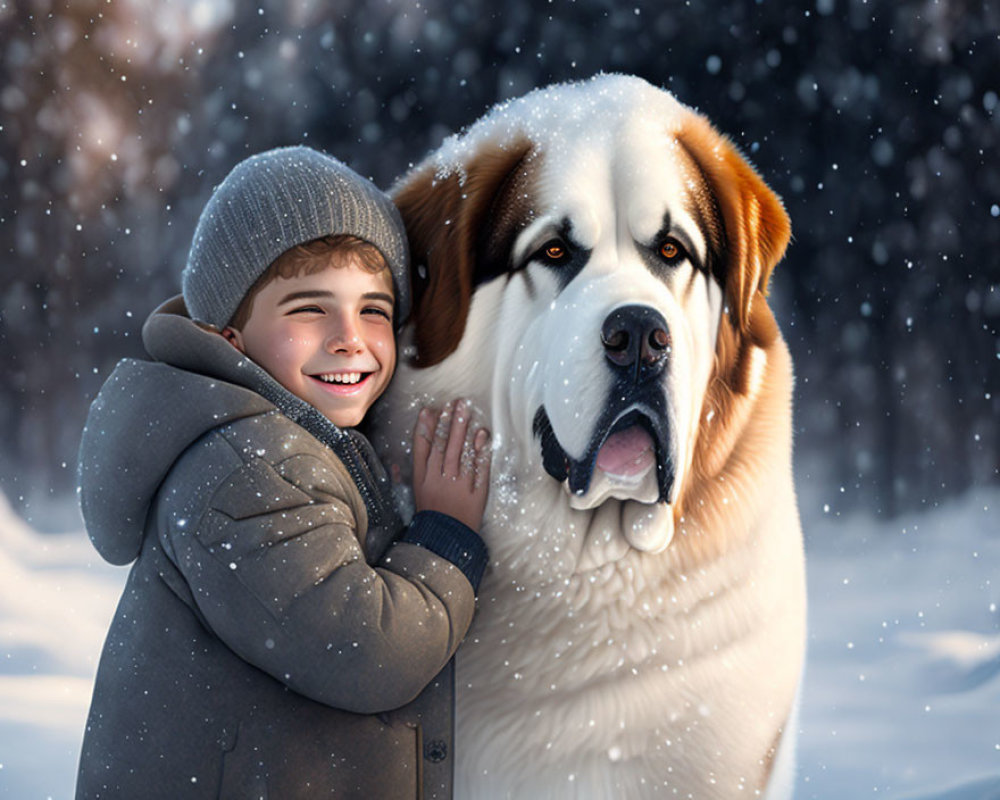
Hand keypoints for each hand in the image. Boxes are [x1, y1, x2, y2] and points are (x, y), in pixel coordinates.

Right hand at [412, 399, 491, 531]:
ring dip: (464, 431)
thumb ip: (410, 470)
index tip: (431, 409)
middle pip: (444, 446)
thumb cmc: (430, 513)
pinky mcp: (476, 494)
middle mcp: (439, 480)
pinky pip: (479, 469)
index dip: (426, 428)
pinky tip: (482, 435)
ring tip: (467, 411)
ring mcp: (459, 486)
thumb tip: (399, 452)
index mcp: (423, 480)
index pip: (423, 449)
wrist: (446, 540)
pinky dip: (481, 452)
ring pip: (461, 453)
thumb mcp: (416, 492)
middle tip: (456, 403)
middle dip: (450, 422)